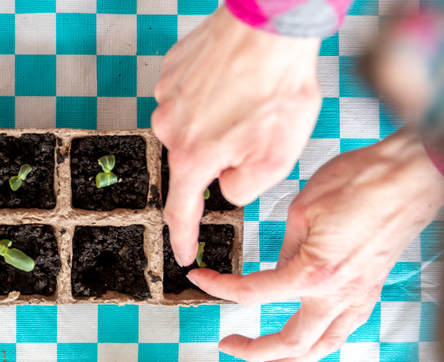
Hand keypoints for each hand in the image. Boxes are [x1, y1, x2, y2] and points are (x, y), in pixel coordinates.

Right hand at [152, 7, 321, 264]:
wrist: (269, 25)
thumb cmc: (277, 85)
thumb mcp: (277, 157)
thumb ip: (245, 188)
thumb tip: (227, 187)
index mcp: (193, 157)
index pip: (180, 210)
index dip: (183, 237)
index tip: (182, 253)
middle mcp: (169, 128)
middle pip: (193, 161)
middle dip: (219, 157)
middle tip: (253, 132)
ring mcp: (166, 97)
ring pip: (192, 127)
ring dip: (215, 124)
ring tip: (248, 101)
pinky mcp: (172, 71)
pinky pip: (188, 97)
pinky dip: (208, 98)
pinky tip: (234, 83)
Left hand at [188, 128, 443, 361]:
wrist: (411, 176)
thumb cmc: (362, 182)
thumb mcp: (302, 209)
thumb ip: (285, 248)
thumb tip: (279, 267)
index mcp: (313, 273)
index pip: (252, 294)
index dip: (218, 289)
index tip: (200, 279)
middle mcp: (338, 294)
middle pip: (290, 341)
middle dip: (254, 350)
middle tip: (228, 345)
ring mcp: (360, 295)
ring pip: (324, 346)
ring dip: (292, 361)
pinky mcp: (372, 288)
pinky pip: (344, 328)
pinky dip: (323, 341)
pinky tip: (312, 339)